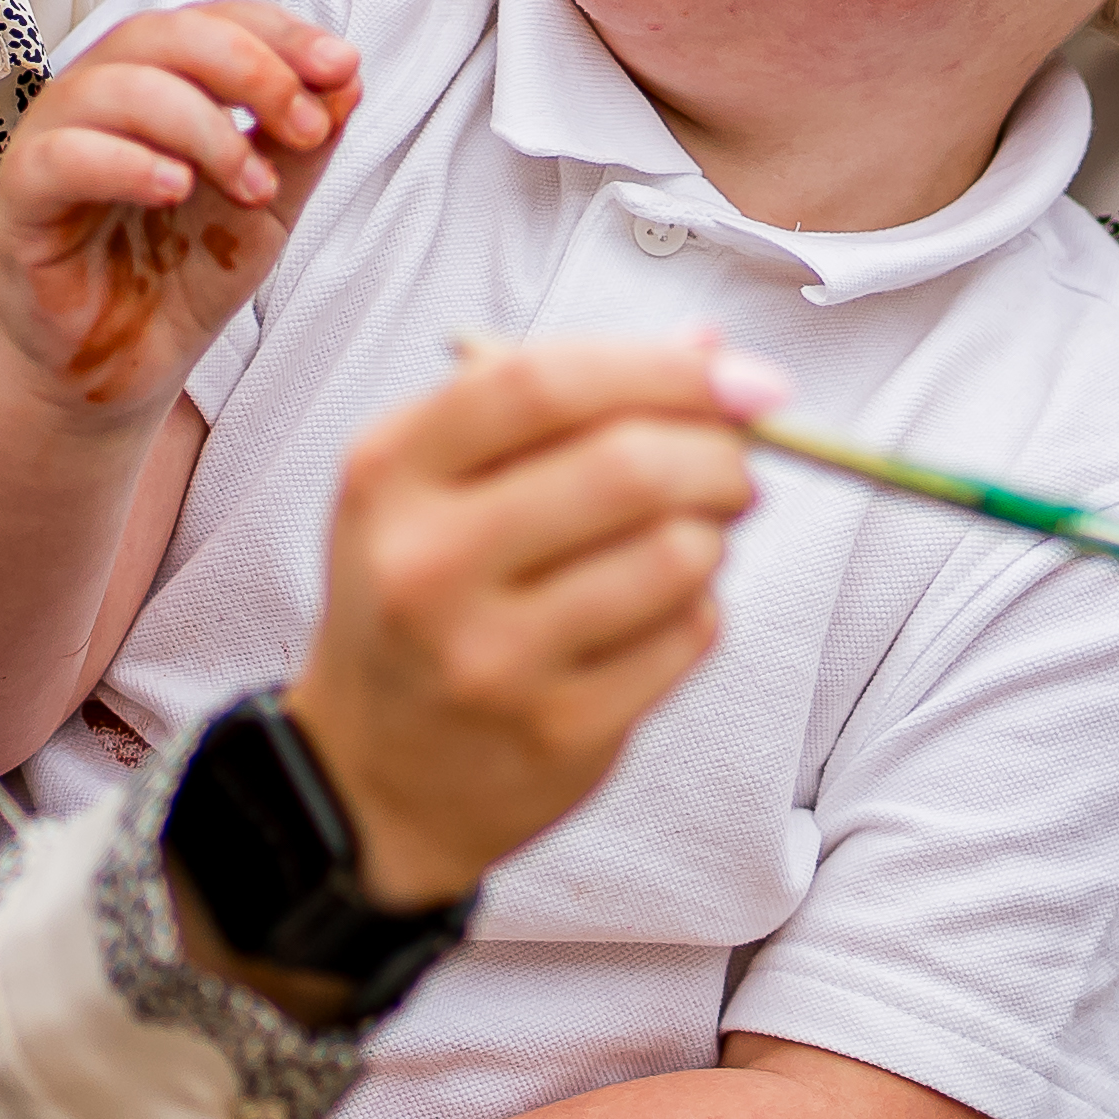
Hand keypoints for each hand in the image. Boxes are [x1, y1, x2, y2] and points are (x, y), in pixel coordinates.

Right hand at [0, 0, 359, 421]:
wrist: (120, 365)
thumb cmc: (180, 274)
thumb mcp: (266, 208)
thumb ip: (302, 147)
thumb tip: (348, 78)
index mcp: (162, 81)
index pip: (215, 19)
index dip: (280, 33)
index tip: (341, 68)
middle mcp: (103, 95)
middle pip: (163, 35)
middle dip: (250, 68)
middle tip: (306, 125)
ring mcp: (54, 139)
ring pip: (114, 85)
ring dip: (201, 124)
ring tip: (252, 183)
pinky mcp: (20, 199)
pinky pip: (61, 155)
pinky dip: (125, 163)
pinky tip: (176, 188)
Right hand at [281, 333, 773, 911]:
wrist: (373, 773)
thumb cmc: (425, 599)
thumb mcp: (438, 482)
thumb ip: (559, 403)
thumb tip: (707, 346)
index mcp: (391, 475)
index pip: (543, 382)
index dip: (665, 370)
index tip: (745, 379)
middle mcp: (427, 565)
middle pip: (626, 468)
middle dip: (718, 454)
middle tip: (735, 466)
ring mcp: (491, 658)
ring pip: (675, 554)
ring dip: (713, 534)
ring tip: (690, 538)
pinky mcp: (558, 731)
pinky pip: (687, 635)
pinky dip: (700, 608)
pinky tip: (660, 611)